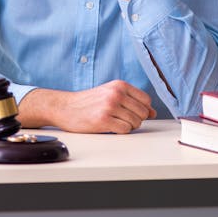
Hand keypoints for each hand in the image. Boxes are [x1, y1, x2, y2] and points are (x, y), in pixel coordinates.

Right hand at [17, 81, 155, 133]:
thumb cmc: (87, 102)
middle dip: (136, 119)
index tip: (133, 113)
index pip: (146, 100)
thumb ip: (131, 100)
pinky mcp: (104, 120)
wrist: (65, 107)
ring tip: (114, 122)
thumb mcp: (110, 93)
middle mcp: (116, 94)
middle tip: (121, 119)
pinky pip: (125, 130)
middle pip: (143, 113)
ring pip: (135, 123)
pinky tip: (110, 126)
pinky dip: (121, 131)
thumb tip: (152, 112)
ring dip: (128, 126)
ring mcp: (110, 107)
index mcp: (119, 85)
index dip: (143, 110)